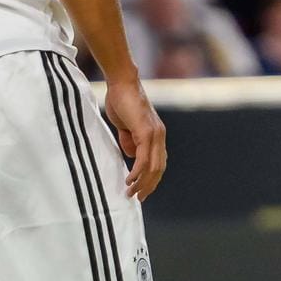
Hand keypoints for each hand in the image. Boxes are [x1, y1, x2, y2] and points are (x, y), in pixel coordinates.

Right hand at [104, 78, 167, 200]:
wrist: (122, 83)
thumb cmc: (121, 101)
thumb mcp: (125, 126)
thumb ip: (129, 140)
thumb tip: (131, 156)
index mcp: (156, 134)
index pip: (159, 162)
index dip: (152, 178)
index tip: (142, 190)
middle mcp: (159, 135)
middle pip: (159, 168)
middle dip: (149, 185)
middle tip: (138, 198)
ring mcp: (154, 133)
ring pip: (153, 166)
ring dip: (142, 182)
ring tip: (131, 193)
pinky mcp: (146, 131)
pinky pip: (144, 157)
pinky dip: (137, 171)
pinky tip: (129, 180)